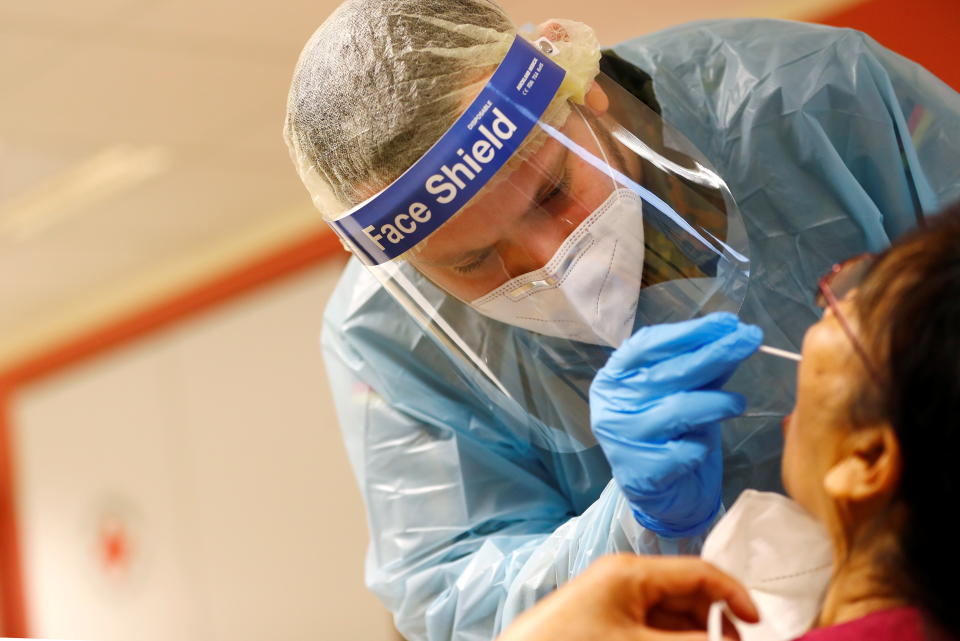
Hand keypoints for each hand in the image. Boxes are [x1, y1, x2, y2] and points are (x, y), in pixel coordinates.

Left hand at [497, 554, 758, 640]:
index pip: (698, 571)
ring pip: (673, 614)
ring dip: (695, 632)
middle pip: (688, 594)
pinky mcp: (608, 620)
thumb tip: (728, 640)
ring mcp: (615, 600)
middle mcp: (626, 578)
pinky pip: (652, 626)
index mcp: (632, 571)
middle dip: (714, 622)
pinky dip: (671, 637)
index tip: (758, 624)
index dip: (733, 595)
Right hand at [590, 312, 761, 536]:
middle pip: (668, 373)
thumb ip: (701, 367)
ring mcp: (624, 438)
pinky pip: (684, 450)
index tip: (728, 322)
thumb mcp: (683, 392)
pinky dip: (701, 445)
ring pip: (677, 410)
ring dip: (716, 403)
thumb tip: (735, 333)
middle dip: (714, 354)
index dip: (689, 332)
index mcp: (615, 376)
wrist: (660, 494)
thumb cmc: (670, 433)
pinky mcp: (642, 472)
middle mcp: (612, 403)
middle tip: (750, 339)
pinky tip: (704, 445)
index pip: (649, 345)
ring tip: (738, 403)